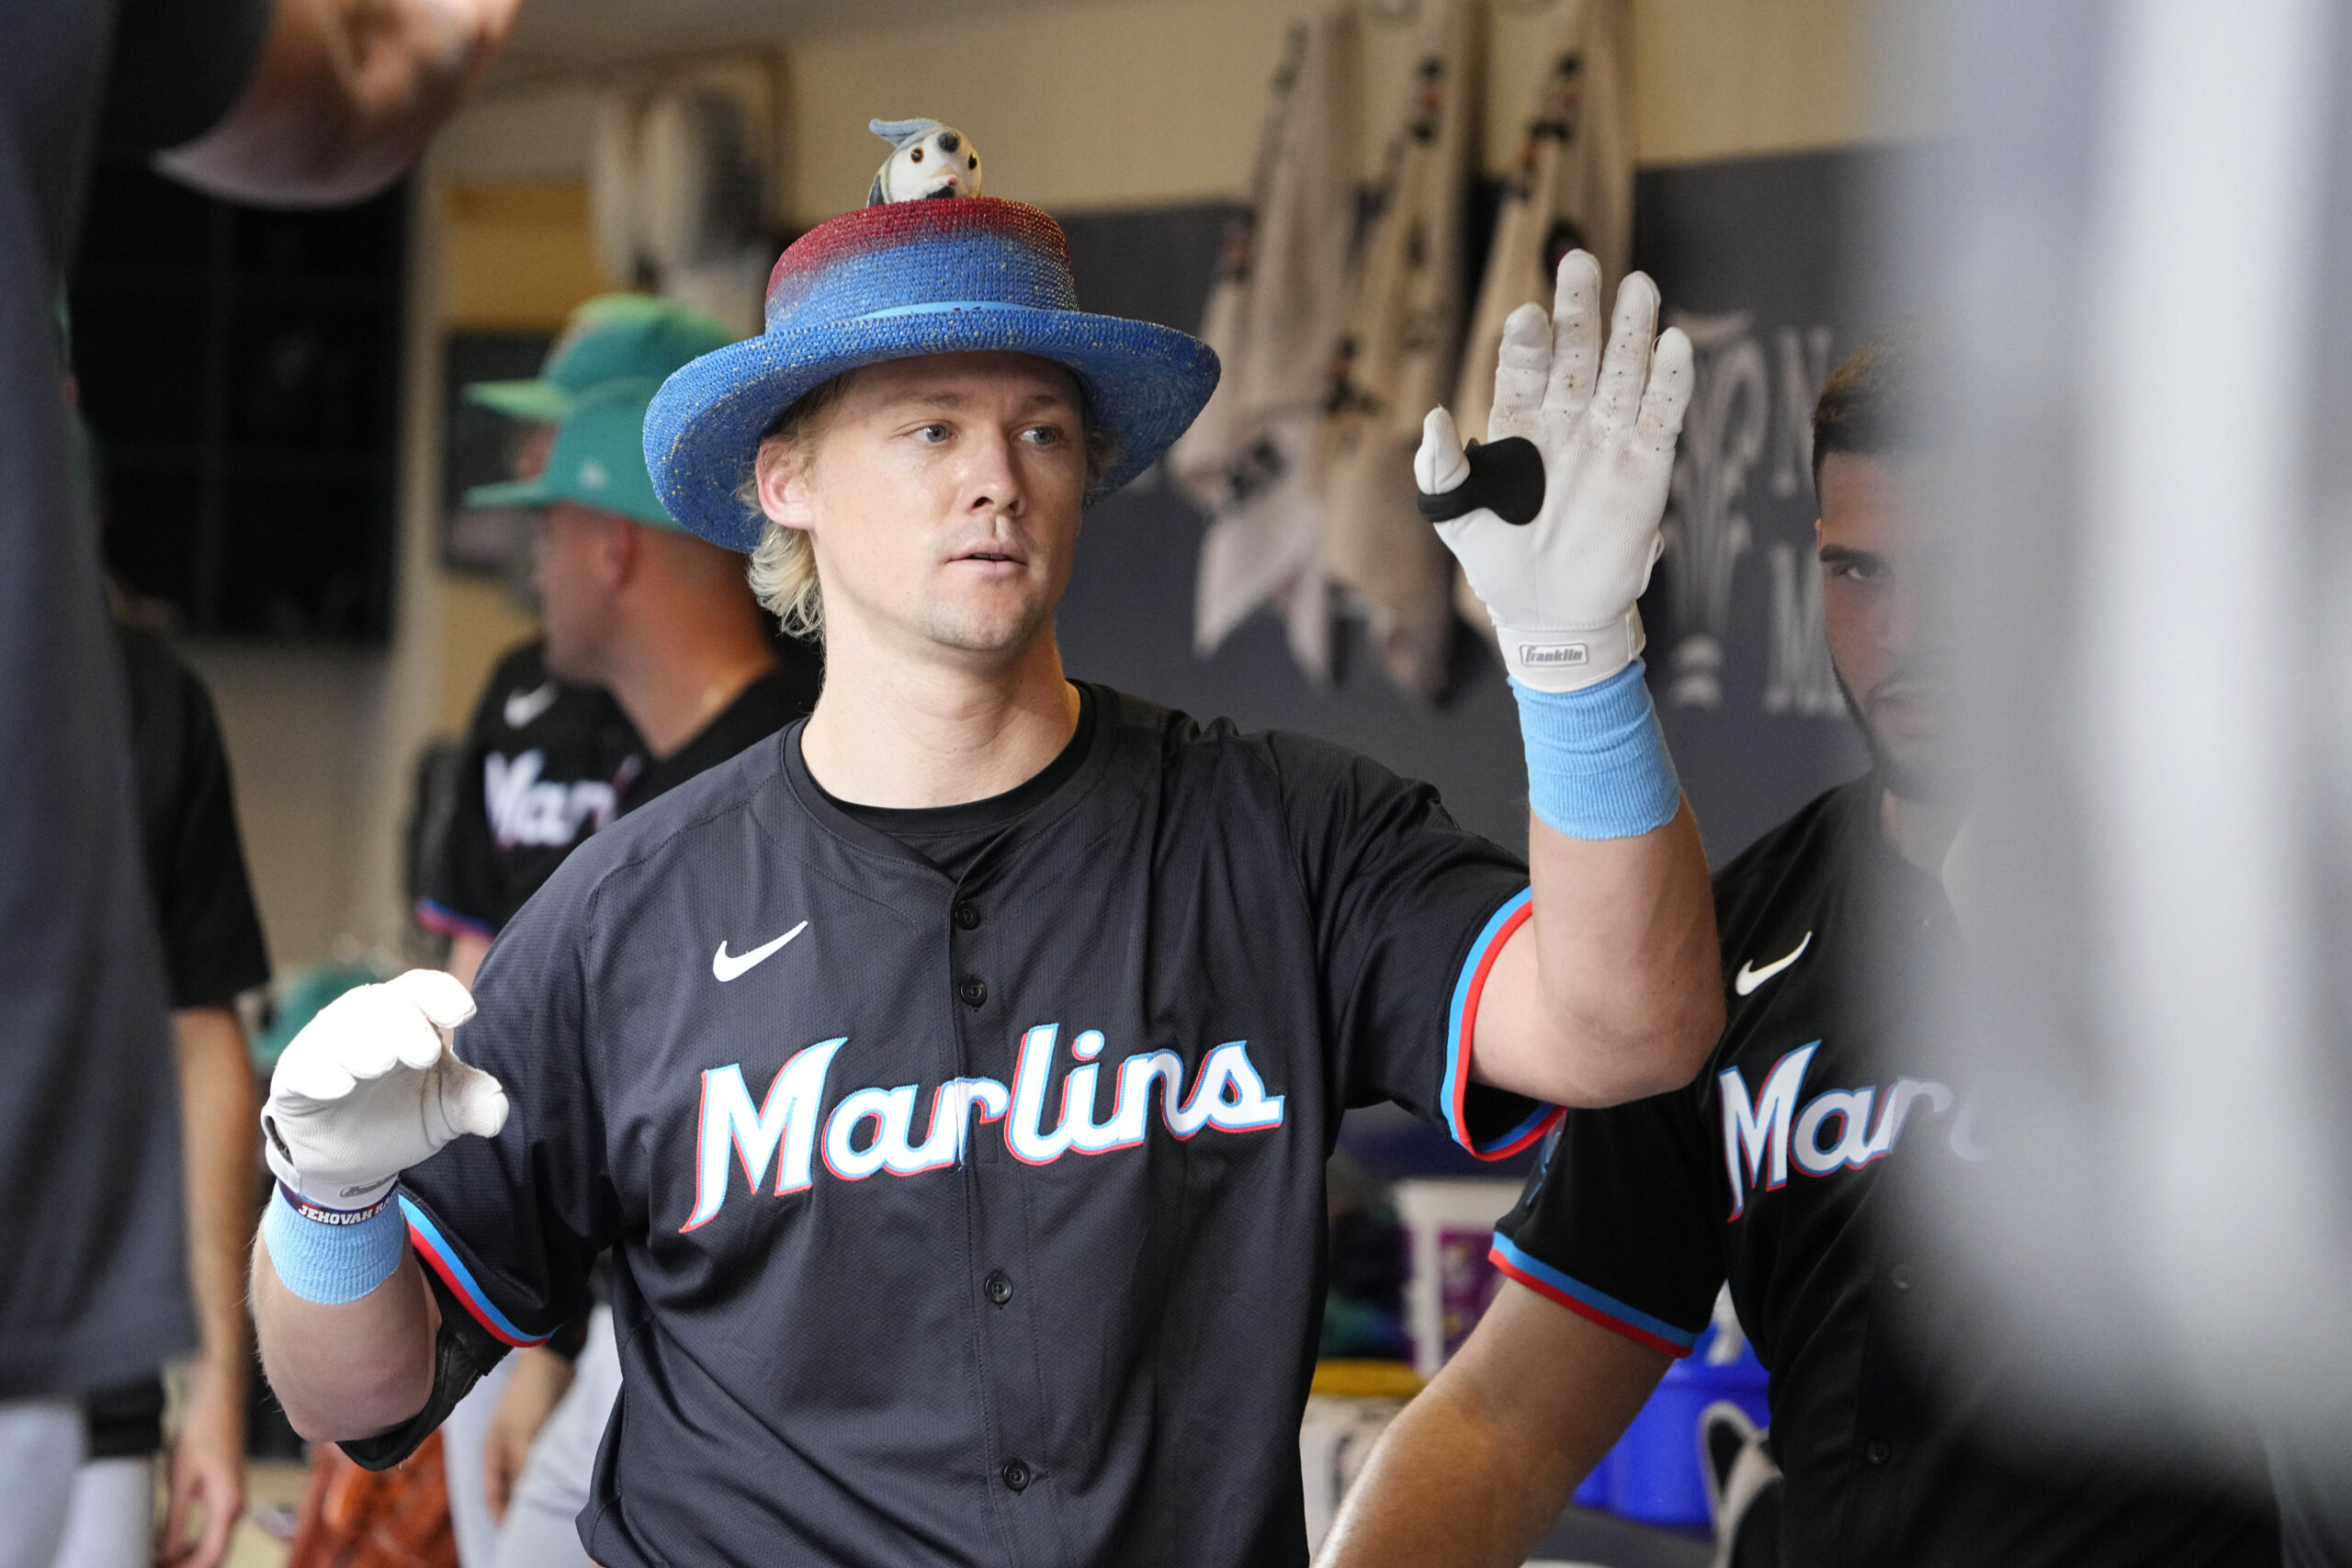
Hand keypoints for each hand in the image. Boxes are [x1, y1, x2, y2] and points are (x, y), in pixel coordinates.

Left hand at [158, 1358, 244, 1567]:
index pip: (211, 1555)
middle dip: (186, 1567)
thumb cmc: (202, 1432)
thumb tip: (165, 1554)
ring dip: (188, 1558)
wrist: (220, 1401)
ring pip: (214, 1544)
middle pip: (215, 1554)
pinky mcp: (226, 1494)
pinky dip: (193, 1543)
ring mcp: (233, 1501)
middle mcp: (236, 1507)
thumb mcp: (182, 1478)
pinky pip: (213, 1530)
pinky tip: (169, 1545)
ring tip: (157, 1561)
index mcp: (228, 1505)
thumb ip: (175, 1521)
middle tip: (152, 1567)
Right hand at [262, 969, 505, 1209]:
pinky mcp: (295, 1080)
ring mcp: (325, 1048)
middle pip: (381, 1004)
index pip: (421, 987)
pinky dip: (321, 1074)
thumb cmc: (401, 1113)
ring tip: (382, 1064)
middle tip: (426, 1054)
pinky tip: (341, 1086)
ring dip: (363, 1045)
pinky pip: (303, 1068)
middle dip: (404, 1024)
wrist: (354, 1161)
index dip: (441, 993)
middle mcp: (362, 1022)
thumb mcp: (446, 1107)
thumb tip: (497, 1111)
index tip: (464, 1013)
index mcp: (406, 1015)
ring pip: (338, 1030)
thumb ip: (473, 1100)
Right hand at [483, 1346, 575, 1523]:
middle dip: (521, 1505)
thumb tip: (524, 1496)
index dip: (501, 1514)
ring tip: (554, 1507)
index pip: (493, 1493)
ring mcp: (525, 1440)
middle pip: (511, 1487)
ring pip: (529, 1474)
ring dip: (538, 1488)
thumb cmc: (530, 1393)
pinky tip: (566, 1481)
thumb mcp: (524, 1433)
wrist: (553, 1357)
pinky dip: (552, 1472)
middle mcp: (506, 1449)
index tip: (513, 1534)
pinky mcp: (545, 1431)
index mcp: (492, 1452)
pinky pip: (546, 1460)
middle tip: (538, 1523)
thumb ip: (522, 1465)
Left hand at [1416, 251, 1692, 690]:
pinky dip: (1671, 383)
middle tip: (1581, 261)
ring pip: (1624, 373)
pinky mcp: (1647, 469)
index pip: (1524, 369)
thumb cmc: (1498, 566)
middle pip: (1578, 354)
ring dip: (1633, 331)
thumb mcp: (1457, 521)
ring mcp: (1609, 441)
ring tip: (1639, 284)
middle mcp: (1567, 423)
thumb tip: (1433, 418)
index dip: (1527, 342)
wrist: (1548, 617)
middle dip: (1581, 310)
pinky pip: (1662, 418)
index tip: (1527, 313)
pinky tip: (1676, 344)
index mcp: (1518, 427)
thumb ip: (1441, 471)